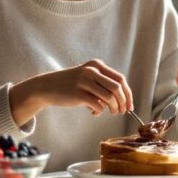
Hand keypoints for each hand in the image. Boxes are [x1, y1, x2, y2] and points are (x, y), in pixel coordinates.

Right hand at [10, 59, 132, 122]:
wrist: (47, 87)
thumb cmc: (71, 85)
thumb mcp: (87, 77)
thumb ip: (103, 84)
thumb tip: (123, 100)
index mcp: (96, 65)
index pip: (120, 79)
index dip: (128, 94)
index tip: (130, 105)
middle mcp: (92, 71)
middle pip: (117, 88)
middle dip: (123, 103)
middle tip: (122, 112)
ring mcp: (84, 81)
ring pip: (109, 98)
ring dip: (113, 108)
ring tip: (109, 112)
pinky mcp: (78, 93)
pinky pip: (98, 106)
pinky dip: (99, 111)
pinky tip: (93, 112)